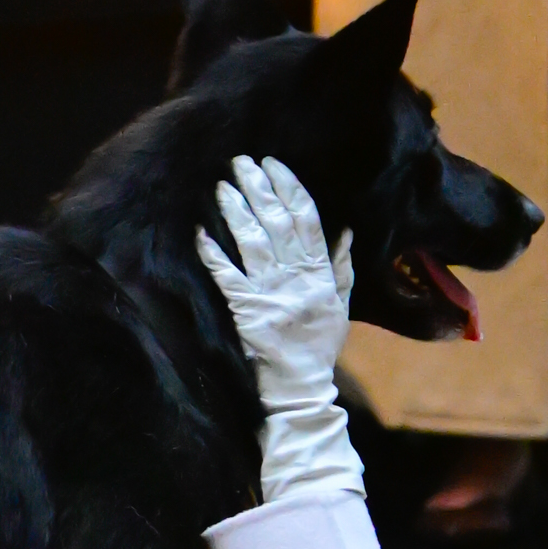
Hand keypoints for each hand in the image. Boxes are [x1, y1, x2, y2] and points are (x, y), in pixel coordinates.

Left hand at [195, 154, 351, 411]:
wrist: (301, 386)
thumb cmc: (319, 345)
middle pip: (279, 224)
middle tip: (242, 162)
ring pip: (254, 244)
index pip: (308, 220)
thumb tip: (344, 230)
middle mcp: (297, 278)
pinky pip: (228, 278)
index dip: (290, 189)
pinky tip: (202, 233)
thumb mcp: (341, 305)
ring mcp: (271, 294)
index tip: (274, 165)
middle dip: (260, 190)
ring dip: (238, 212)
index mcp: (320, 274)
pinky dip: (215, 255)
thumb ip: (342, 267)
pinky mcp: (246, 312)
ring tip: (224, 186)